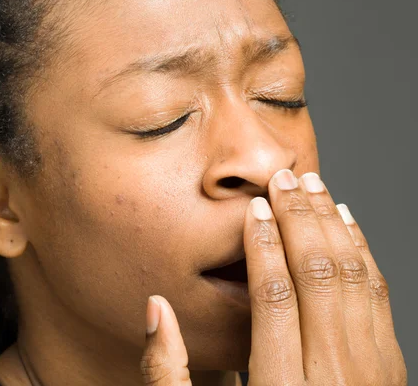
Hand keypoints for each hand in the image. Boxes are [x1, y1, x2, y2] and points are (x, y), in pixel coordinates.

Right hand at [140, 170, 406, 384]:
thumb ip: (168, 373)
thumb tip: (156, 311)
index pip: (274, 295)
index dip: (262, 244)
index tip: (253, 208)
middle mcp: (332, 375)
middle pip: (317, 276)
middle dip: (299, 219)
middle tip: (284, 177)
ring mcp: (369, 373)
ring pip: (353, 278)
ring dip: (332, 225)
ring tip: (314, 186)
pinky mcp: (387, 371)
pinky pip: (378, 297)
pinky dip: (363, 253)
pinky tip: (348, 225)